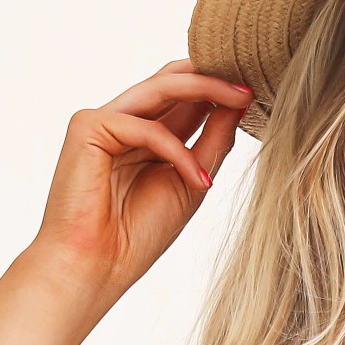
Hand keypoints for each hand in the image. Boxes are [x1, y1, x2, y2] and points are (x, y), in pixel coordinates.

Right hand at [27, 61, 251, 310]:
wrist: (98, 269)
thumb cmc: (137, 235)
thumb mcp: (192, 181)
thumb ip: (213, 139)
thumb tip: (241, 101)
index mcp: (145, 134)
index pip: (185, 94)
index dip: (220, 87)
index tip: (256, 91)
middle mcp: (123, 120)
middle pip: (172, 78)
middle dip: (215, 75)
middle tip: (252, 82)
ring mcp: (103, 120)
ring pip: (161, 86)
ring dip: (207, 89)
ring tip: (241, 99)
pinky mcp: (88, 127)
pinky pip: (147, 128)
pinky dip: (178, 152)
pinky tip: (198, 180)